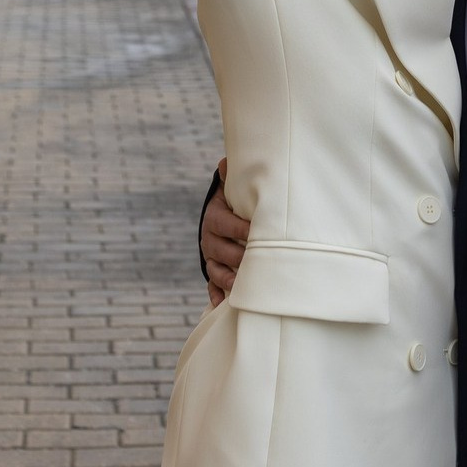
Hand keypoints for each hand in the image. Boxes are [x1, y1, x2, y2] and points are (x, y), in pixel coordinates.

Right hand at [202, 158, 249, 306]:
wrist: (220, 215)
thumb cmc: (234, 201)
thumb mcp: (231, 189)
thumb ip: (231, 178)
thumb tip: (226, 161)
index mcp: (215, 217)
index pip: (226, 224)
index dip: (241, 229)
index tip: (256, 232)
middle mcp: (209, 238)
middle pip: (221, 250)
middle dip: (238, 256)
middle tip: (256, 262)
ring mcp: (210, 256)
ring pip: (216, 269)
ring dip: (227, 278)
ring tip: (240, 286)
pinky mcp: (213, 270)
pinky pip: (211, 285)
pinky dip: (215, 295)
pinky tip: (220, 305)